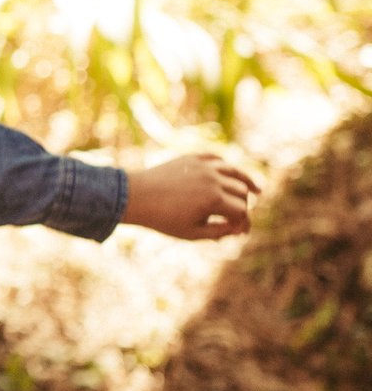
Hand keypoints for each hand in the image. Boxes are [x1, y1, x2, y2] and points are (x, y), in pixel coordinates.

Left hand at [122, 152, 259, 239]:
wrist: (134, 196)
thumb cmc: (162, 219)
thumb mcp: (192, 232)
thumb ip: (219, 231)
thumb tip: (239, 228)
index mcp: (214, 200)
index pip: (242, 211)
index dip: (244, 224)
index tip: (242, 233)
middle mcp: (213, 180)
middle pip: (241, 192)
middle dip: (244, 206)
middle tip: (240, 217)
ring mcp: (203, 166)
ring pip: (234, 171)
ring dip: (246, 181)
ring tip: (256, 190)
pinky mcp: (192, 157)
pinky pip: (216, 158)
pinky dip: (227, 166)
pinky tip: (232, 173)